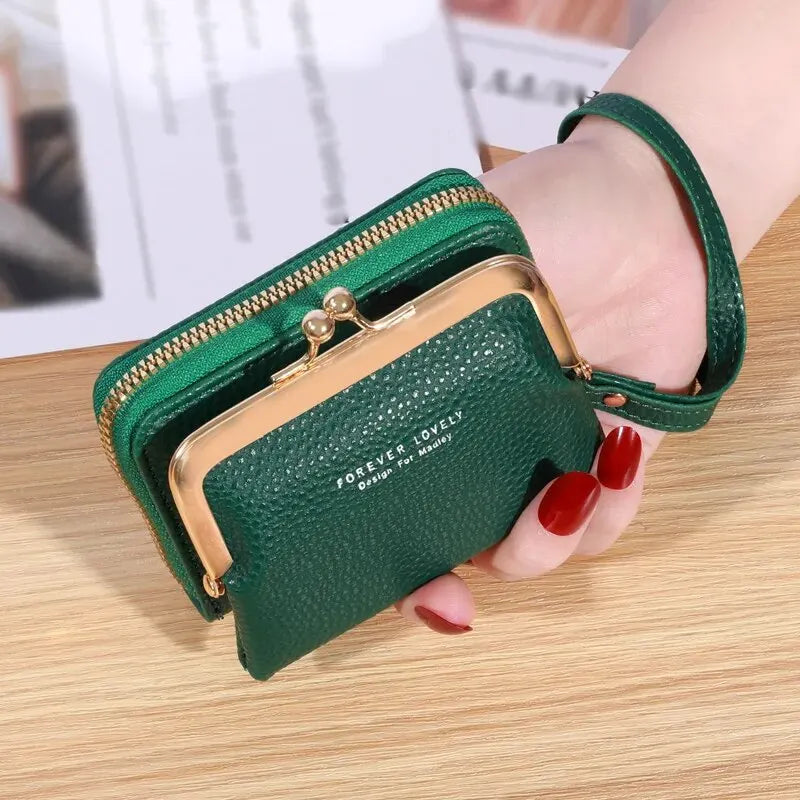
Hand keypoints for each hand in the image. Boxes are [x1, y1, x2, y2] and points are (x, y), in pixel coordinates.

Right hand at [396, 119, 707, 631]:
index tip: (376, 579)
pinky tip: (607, 470)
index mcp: (427, 388)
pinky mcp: (611, 452)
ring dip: (536, 547)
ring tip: (556, 496)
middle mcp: (476, 429)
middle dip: (443, 586)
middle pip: (444, 536)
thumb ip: (402, 273)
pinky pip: (603, 520)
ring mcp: (540, 446)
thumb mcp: (465, 233)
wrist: (662, 204)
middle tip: (449, 602)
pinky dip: (604, 515)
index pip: (383, 482)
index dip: (378, 549)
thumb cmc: (560, 206)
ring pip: (527, 544)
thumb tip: (315, 304)